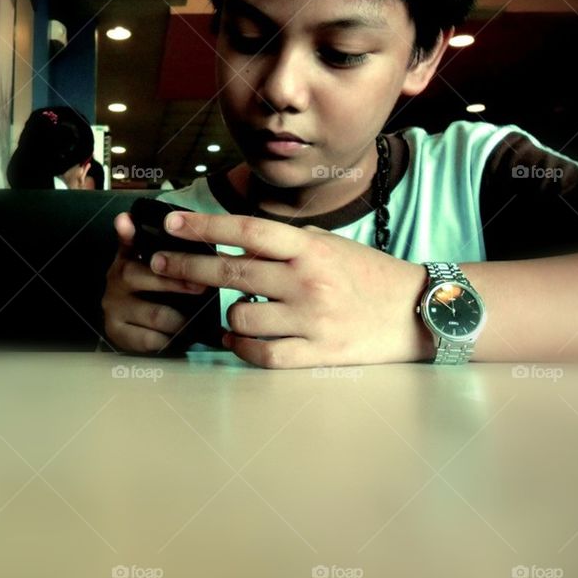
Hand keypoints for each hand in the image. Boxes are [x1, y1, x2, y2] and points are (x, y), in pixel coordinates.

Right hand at [101, 212, 208, 352]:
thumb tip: (136, 220)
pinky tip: (181, 337)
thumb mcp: (150, 266)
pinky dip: (170, 339)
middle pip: (143, 277)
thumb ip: (157, 246)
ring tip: (198, 318)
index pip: (126, 242)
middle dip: (176, 283)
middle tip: (202, 286)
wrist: (124, 324)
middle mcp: (116, 280)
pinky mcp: (117, 332)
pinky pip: (150, 339)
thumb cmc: (147, 290)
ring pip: (155, 314)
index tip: (127, 222)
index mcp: (126, 259)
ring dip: (181, 318)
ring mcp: (114, 307)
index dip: (126, 233)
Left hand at [148, 211, 432, 367]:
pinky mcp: (318, 354)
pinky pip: (263, 354)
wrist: (419, 312)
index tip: (172, 223)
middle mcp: (308, 281)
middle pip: (232, 274)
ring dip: (224, 316)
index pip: (247, 231)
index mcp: (310, 248)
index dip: (204, 227)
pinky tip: (237, 340)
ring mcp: (312, 320)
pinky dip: (242, 348)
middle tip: (157, 264)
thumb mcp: (330, 245)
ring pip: (241, 318)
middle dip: (186, 268)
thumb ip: (286, 245)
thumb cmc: (368, 275)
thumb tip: (237, 244)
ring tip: (224, 312)